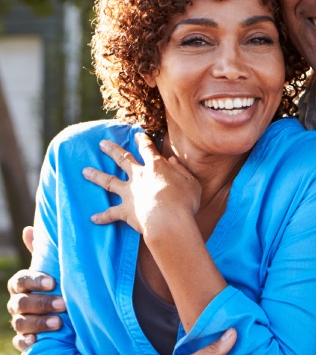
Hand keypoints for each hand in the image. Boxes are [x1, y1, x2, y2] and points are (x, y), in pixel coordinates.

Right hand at [7, 243, 65, 350]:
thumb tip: (29, 228)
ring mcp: (20, 321)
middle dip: (42, 303)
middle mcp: (17, 302)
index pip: (21, 280)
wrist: (64, 312)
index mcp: (22, 284)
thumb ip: (42, 252)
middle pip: (22, 303)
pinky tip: (37, 340)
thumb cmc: (57, 284)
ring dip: (38, 322)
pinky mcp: (25, 338)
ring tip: (59, 322)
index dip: (35, 281)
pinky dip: (27, 341)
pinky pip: (20, 342)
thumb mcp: (52, 268)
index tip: (52, 282)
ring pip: (21, 323)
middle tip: (63, 304)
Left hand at [83, 133, 200, 236]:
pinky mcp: (125, 211)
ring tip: (84, 171)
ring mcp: (130, 193)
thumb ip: (181, 170)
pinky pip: (111, 213)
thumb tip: (173, 161)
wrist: (168, 220)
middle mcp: (139, 176)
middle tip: (101, 143)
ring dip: (96, 175)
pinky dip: (102, 216)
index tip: (137, 134)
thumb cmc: (184, 201)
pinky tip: (93, 218)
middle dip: (112, 150)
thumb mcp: (191, 182)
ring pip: (109, 181)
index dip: (143, 140)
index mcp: (157, 167)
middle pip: (123, 159)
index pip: (148, 149)